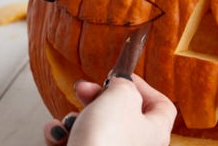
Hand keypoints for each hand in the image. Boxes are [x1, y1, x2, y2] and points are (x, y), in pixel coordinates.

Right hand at [43, 75, 175, 145]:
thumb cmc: (107, 137)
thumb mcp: (121, 95)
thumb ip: (125, 84)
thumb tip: (121, 83)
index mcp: (155, 131)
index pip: (161, 106)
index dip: (143, 87)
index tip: (120, 77)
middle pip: (121, 113)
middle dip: (96, 97)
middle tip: (82, 88)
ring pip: (93, 129)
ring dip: (74, 118)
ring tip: (69, 120)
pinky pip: (76, 143)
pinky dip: (63, 136)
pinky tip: (56, 133)